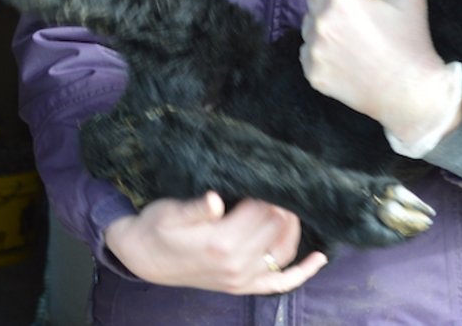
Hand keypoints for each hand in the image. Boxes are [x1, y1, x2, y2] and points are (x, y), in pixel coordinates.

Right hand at [102, 192, 326, 293]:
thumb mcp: (170, 212)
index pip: (262, 210)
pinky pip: (280, 283)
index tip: (268, 174)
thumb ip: (195, 208)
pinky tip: (319, 258)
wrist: (142, 258)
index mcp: (221, 243)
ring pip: (284, 251)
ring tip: (291, 206)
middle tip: (278, 184)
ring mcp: (241, 280)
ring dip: (293, 228)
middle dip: (282, 204)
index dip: (268, 190)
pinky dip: (303, 272)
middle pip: (276, 227)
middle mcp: (236, 265)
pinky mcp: (242, 287)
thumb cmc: (156, 228)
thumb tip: (216, 201)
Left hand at [301, 0, 461, 146]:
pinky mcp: (312, 74)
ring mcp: (313, 50)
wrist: (410, 93)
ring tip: (348, 38)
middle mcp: (321, 21)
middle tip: (352, 12)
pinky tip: (343, 58)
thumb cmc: (411, 43)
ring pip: (308, 25)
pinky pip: (307, 52)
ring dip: (322, 25)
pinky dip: (320, 51)